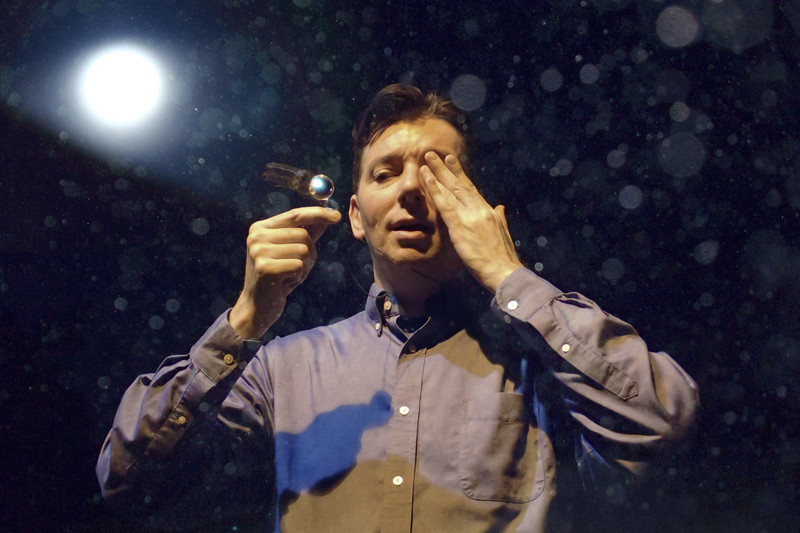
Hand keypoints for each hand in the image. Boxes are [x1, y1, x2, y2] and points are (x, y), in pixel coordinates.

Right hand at [229, 206, 340, 338]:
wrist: (257, 306)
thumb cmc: (277, 277)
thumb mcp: (292, 251)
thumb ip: (307, 233)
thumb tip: (328, 215)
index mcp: (260, 228)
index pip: (295, 215)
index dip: (317, 214)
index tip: (337, 216)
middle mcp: (256, 236)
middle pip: (303, 235)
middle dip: (308, 253)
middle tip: (294, 268)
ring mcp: (258, 252)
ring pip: (303, 250)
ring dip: (304, 267)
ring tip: (288, 275)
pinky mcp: (265, 268)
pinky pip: (299, 265)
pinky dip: (298, 276)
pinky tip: (284, 283)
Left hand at [421, 152, 522, 291]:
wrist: (504, 271)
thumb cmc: (502, 258)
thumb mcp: (503, 233)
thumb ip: (499, 219)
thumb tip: (499, 207)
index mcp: (488, 212)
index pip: (471, 189)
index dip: (460, 175)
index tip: (452, 162)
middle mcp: (479, 209)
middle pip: (460, 184)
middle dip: (446, 168)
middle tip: (435, 154)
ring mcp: (469, 216)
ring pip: (451, 189)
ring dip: (437, 172)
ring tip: (427, 158)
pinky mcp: (460, 226)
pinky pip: (444, 203)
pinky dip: (434, 189)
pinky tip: (426, 178)